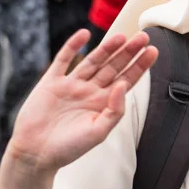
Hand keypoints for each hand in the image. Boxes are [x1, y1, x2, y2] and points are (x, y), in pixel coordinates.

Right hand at [5, 29, 157, 174]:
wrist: (35, 154)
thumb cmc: (68, 148)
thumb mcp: (98, 132)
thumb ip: (115, 110)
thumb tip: (124, 85)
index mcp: (103, 104)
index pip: (126, 80)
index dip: (140, 66)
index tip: (153, 51)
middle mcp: (89, 91)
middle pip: (113, 67)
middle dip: (128, 52)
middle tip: (144, 37)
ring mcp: (71, 85)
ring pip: (93, 61)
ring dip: (107, 48)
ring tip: (122, 36)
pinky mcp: (51, 82)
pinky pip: (64, 60)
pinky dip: (73, 46)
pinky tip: (84, 34)